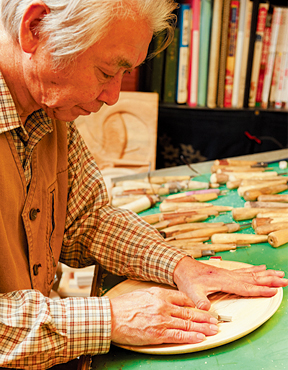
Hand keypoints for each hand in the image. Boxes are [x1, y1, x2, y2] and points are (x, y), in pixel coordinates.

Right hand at [110, 286, 218, 345]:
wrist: (111, 316)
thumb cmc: (123, 306)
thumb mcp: (143, 294)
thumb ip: (158, 297)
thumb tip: (168, 301)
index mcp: (160, 294)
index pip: (183, 298)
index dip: (195, 305)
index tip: (203, 309)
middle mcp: (163, 305)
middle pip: (189, 311)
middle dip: (204, 317)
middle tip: (215, 321)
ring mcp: (162, 319)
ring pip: (187, 323)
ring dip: (202, 327)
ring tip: (213, 330)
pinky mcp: (158, 333)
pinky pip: (178, 335)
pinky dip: (191, 337)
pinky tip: (200, 338)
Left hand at [173, 257, 287, 310]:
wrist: (182, 267)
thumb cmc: (187, 279)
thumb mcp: (190, 292)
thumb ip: (199, 301)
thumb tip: (206, 310)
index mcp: (223, 281)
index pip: (245, 286)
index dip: (260, 289)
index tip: (273, 290)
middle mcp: (228, 275)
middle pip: (253, 278)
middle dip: (270, 280)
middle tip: (285, 280)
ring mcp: (228, 273)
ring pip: (251, 274)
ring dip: (266, 274)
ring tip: (279, 274)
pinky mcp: (226, 273)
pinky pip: (245, 271)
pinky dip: (255, 270)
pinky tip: (262, 268)